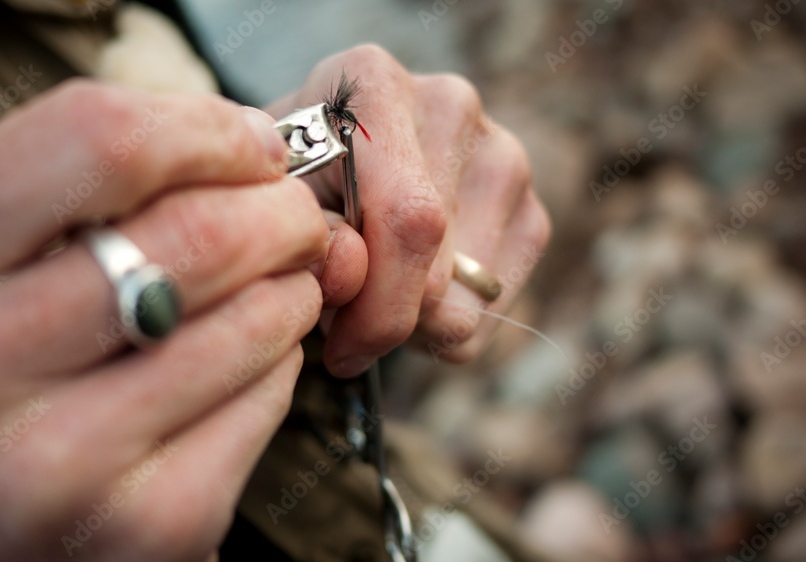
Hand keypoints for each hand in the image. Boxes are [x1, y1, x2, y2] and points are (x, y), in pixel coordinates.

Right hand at [0, 80, 329, 560]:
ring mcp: (57, 466)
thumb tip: (245, 150)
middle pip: (201, 237)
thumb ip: (56, 189)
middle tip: (289, 215)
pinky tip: (244, 359)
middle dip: (280, 211)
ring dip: (289, 287)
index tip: (247, 144)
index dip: (209, 131)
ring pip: (252, 324)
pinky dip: (276, 366)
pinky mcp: (141, 530)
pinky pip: (264, 407)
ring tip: (276, 282)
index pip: (104, 146)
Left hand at [267, 45, 550, 375]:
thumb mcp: (274, 198)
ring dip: (415, 324)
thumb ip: (309, 236)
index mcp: (376, 87)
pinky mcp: (531, 208)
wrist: (332, 148)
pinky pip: (493, 311)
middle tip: (343, 320)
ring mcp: (503, 155)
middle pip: (440, 271)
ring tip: (374, 290)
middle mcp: (452, 106)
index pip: (410, 220)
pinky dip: (448, 324)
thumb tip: (353, 277)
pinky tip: (413, 289)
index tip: (339, 351)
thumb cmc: (293, 176)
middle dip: (384, 321)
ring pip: (470, 303)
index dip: (377, 308)